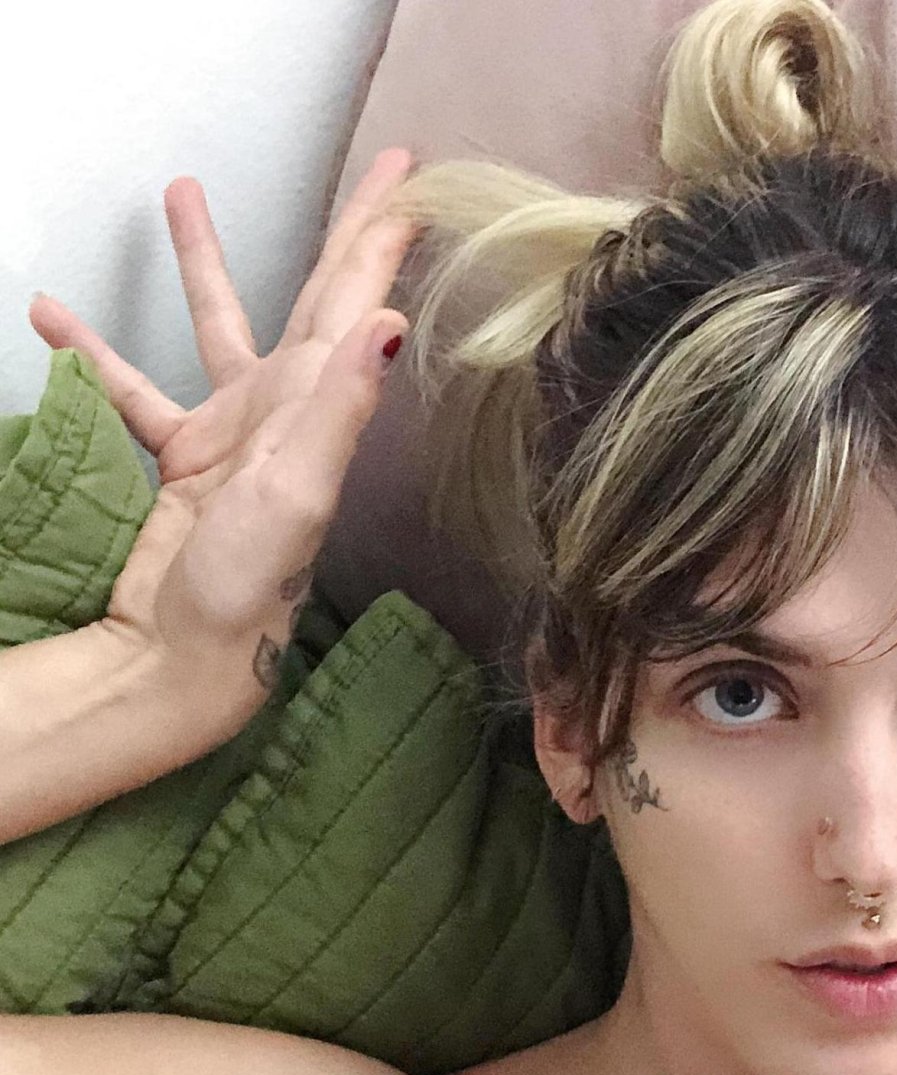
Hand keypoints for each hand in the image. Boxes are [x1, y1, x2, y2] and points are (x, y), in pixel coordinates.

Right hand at [28, 148, 417, 709]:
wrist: (188, 655)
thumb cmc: (248, 583)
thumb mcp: (297, 488)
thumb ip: (339, 404)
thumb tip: (389, 321)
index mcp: (318, 407)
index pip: (356, 301)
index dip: (381, 238)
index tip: (411, 179)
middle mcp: (289, 411)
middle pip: (317, 296)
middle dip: (341, 230)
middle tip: (373, 163)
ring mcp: (236, 432)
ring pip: (217, 326)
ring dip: (201, 264)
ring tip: (175, 190)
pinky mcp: (185, 460)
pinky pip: (135, 389)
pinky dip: (96, 353)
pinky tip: (50, 314)